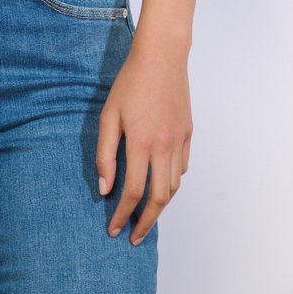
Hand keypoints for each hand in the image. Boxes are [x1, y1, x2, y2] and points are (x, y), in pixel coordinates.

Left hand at [95, 38, 193, 244]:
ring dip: (160, 205)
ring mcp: (179, 141)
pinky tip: (159, 182)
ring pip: (173, 186)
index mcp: (141, 143)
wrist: (161, 57)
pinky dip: (171, 182)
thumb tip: (104, 188)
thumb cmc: (130, 83)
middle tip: (134, 236)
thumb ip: (105, 153)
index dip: (123, 215)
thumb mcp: (108, 115)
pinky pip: (181, 168)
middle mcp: (164, 147)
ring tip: (146, 214)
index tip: (114, 229)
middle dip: (146, 223)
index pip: (133, 192)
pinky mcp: (188, 134)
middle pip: (158, 199)